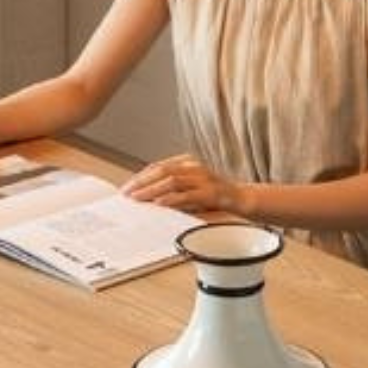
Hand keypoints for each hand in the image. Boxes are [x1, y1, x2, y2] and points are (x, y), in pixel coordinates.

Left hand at [121, 153, 242, 214]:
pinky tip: (159, 204)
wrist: (241, 199)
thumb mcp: (188, 190)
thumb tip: (145, 199)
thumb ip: (171, 190)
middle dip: (142, 183)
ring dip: (152, 191)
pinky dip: (172, 199)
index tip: (126, 188)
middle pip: (162, 171)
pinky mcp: (211, 192)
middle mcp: (194, 167)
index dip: (140, 176)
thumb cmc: (212, 196)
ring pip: (172, 181)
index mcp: (188, 163)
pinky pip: (188, 195)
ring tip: (138, 199)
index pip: (158, 166)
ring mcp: (204, 178)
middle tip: (127, 194)